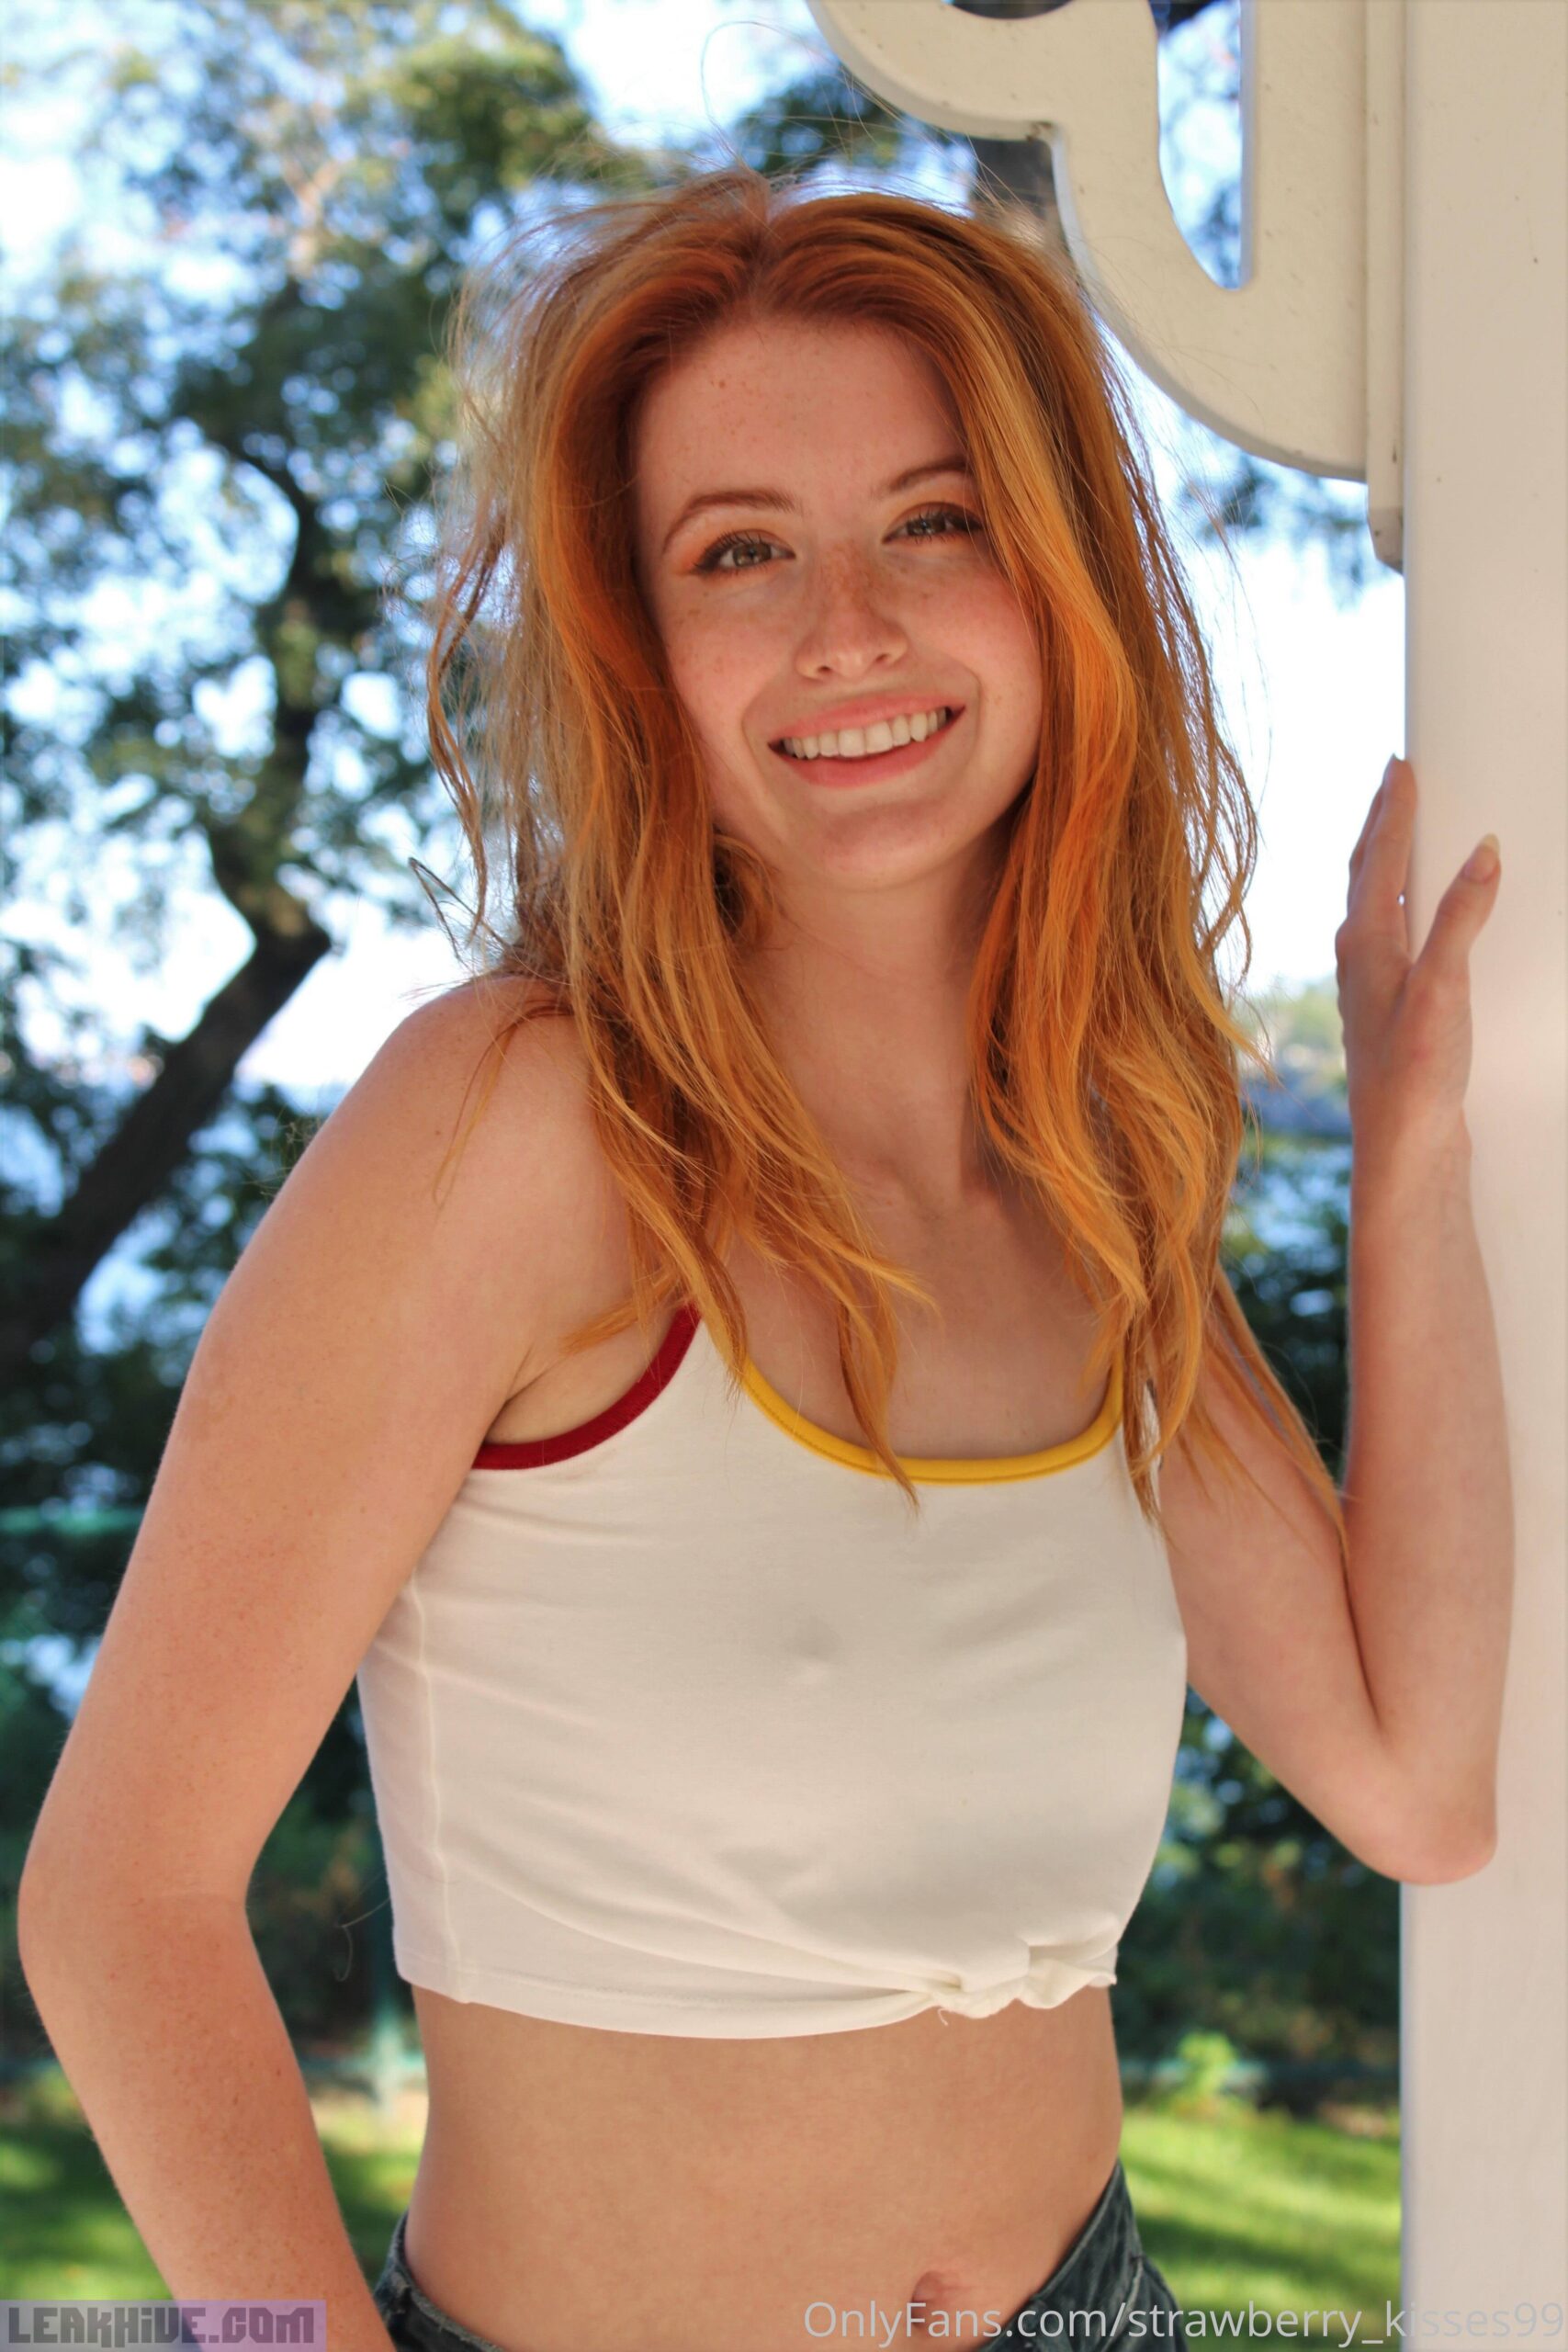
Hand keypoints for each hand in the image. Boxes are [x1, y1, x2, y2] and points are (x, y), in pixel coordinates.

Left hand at [1335, 755, 1500, 1162]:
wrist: (1403, 1149)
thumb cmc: (1415, 1075)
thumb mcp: (1445, 989)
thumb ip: (1461, 919)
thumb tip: (1482, 853)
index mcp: (1364, 943)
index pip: (1382, 857)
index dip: (1396, 808)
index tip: (1403, 763)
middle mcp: (1356, 959)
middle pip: (1366, 872)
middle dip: (1382, 822)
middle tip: (1396, 777)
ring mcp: (1366, 985)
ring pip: (1371, 903)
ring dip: (1384, 860)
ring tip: (1397, 828)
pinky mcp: (1384, 1010)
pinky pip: (1385, 933)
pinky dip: (1396, 902)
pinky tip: (1407, 917)